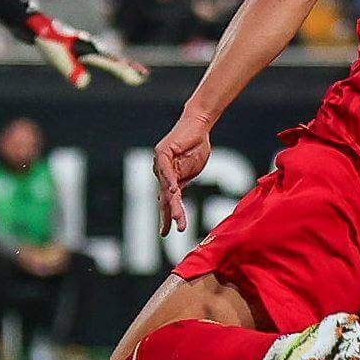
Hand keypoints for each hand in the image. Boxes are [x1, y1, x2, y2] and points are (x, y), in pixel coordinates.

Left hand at [28, 12, 148, 88]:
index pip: (111, 62)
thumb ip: (71, 69)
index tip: (137, 79)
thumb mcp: (57, 57)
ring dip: (121, 65)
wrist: (36, 26)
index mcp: (89, 48)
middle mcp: (91, 46)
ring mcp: (86, 46)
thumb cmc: (47, 41)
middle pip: (114, 58)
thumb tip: (83, 83)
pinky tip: (114, 65)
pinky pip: (100, 57)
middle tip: (143, 75)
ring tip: (136, 72)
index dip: (124, 72)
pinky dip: (111, 63)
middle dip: (128, 67)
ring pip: (109, 57)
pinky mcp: (80, 48)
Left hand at [153, 112, 212, 235]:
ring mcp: (160, 163)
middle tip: (171, 231)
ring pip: (165, 187)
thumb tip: (175, 195)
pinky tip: (174, 190)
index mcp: (169, 179)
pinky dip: (170, 179)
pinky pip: (165, 169)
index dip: (167, 217)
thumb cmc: (197, 146)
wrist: (198, 125)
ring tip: (176, 217)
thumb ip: (184, 181)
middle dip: (169, 215)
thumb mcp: (193, 170)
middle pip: (165, 198)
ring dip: (172, 202)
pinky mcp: (163, 153)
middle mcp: (161, 173)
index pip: (167, 201)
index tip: (166, 233)